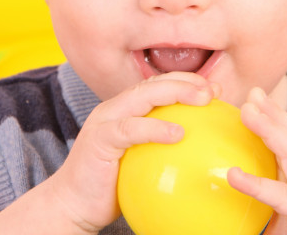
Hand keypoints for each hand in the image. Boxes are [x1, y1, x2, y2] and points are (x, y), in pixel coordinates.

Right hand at [45, 72, 217, 233]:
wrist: (73, 206)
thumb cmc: (111, 187)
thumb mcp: (141, 163)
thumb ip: (162, 149)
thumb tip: (203, 150)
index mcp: (124, 110)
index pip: (157, 85)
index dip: (186, 81)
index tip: (214, 91)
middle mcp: (114, 108)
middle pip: (153, 84)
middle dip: (185, 81)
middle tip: (212, 91)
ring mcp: (105, 120)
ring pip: (143, 96)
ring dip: (176, 92)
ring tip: (203, 99)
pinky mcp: (99, 138)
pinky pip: (132, 129)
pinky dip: (156, 128)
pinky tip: (178, 134)